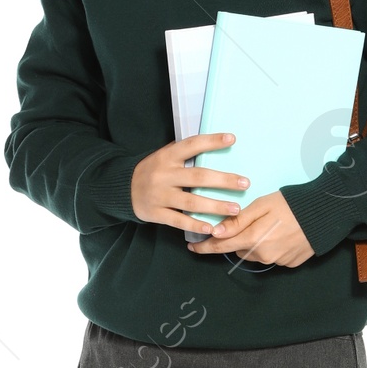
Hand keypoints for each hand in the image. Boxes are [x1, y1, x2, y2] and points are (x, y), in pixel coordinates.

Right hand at [131, 132, 248, 229]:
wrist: (121, 188)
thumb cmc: (152, 170)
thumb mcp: (163, 156)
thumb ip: (183, 153)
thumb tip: (214, 143)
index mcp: (167, 157)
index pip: (191, 145)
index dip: (211, 141)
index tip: (232, 139)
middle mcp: (163, 174)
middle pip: (198, 177)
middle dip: (224, 180)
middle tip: (245, 183)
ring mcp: (159, 195)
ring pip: (191, 201)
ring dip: (216, 206)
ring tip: (236, 209)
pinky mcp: (156, 213)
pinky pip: (179, 220)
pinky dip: (196, 224)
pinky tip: (212, 228)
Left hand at [193, 189, 315, 266]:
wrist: (325, 213)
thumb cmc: (292, 204)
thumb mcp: (261, 205)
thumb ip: (238, 220)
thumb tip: (215, 232)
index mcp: (254, 240)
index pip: (221, 246)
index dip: (205, 246)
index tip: (192, 247)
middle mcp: (264, 255)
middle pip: (239, 250)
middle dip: (236, 240)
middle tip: (244, 224)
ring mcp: (278, 261)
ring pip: (255, 255)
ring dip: (253, 244)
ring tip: (266, 227)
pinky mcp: (290, 263)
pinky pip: (272, 257)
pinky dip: (271, 248)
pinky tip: (280, 235)